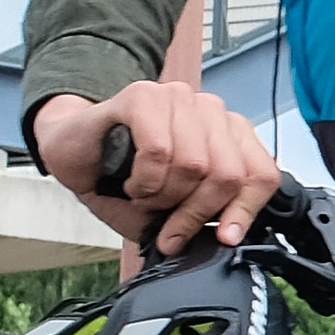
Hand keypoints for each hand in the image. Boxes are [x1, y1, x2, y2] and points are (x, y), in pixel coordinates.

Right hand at [30, 83, 278, 255]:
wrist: (72, 150)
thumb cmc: (122, 176)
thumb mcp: (171, 208)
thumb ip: (205, 216)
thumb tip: (227, 238)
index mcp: (228, 135)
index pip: (262, 174)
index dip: (245, 212)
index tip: (224, 238)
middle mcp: (209, 111)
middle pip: (227, 174)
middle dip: (195, 213)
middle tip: (167, 227)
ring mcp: (178, 98)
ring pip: (194, 165)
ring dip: (162, 196)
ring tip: (143, 195)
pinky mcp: (144, 95)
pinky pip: (160, 150)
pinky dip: (143, 179)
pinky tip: (131, 181)